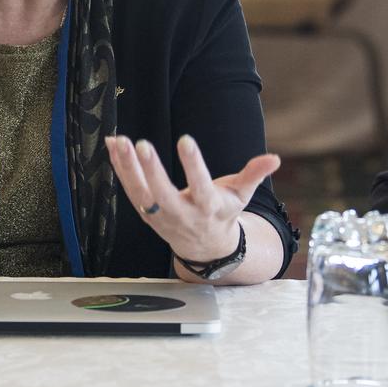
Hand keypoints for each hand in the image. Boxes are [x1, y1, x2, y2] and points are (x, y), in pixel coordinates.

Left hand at [105, 134, 279, 262]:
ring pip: (139, 193)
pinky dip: (119, 167)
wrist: (204, 247)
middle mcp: (182, 214)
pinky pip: (128, 189)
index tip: (186, 139)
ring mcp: (160, 216)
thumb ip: (253, 175)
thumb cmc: (222, 214)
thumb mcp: (241, 196)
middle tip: (141, 144)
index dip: (193, 165)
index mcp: (208, 208)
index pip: (201, 185)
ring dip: (127, 167)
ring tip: (119, 140)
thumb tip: (275, 158)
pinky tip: (112, 144)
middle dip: (151, 170)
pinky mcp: (144, 212)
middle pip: (163, 195)